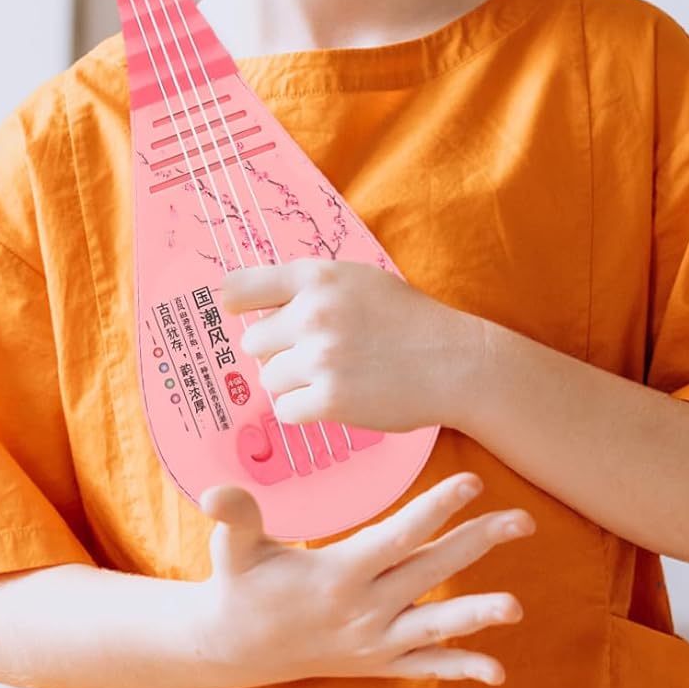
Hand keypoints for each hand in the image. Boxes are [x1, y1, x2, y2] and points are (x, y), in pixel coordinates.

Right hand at [197, 473, 533, 687]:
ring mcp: (374, 642)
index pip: (397, 537)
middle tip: (522, 520)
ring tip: (517, 607)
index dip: (436, 510)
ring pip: (435, 625)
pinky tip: (496, 672)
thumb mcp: (233, 550)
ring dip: (477, 615)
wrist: (235, 648)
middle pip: (430, 572)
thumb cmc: (239, 586)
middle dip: (478, 544)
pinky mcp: (378, 663)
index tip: (472, 483)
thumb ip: (235, 518)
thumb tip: (217, 492)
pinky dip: (459, 668)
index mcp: (337, 576)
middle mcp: (363, 611)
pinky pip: (424, 667)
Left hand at [220, 258, 479, 432]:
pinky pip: (286, 410)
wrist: (455, 361)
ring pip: (270, 379)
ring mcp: (320, 357)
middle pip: (255, 342)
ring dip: (293, 383)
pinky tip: (333, 399)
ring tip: (332, 376)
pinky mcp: (330, 399)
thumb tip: (253, 302)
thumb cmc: (408, 320)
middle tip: (314, 355)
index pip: (242, 287)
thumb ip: (311, 287)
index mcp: (318, 277)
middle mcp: (313, 313)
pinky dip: (304, 410)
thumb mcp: (359, 281)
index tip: (234, 313)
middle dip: (278, 352)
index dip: (233, 304)